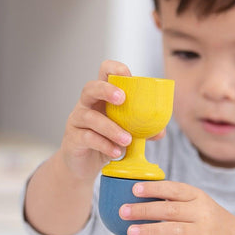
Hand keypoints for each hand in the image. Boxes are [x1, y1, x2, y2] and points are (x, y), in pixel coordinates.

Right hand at [60, 59, 132, 180]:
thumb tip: (160, 131)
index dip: (114, 69)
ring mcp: (77, 120)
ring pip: (90, 117)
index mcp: (102, 97)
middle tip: (122, 99)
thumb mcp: (125, 132)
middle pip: (90, 88)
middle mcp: (87, 104)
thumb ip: (141, 130)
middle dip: (106, 90)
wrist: (84, 165)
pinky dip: (104, 144)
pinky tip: (116, 152)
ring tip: (127, 140)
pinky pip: (87, 137)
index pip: (104, 72)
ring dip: (111, 128)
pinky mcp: (73, 138)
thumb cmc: (106, 141)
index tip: (129, 76)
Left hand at [119, 181, 234, 234]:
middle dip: (145, 210)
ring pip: (175, 232)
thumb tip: (140, 195)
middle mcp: (202, 215)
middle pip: (170, 211)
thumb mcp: (198, 204)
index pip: (174, 190)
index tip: (135, 189)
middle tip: (123, 211)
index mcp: (198, 198)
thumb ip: (174, 200)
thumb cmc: (210, 221)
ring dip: (151, 231)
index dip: (154, 189)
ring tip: (131, 232)